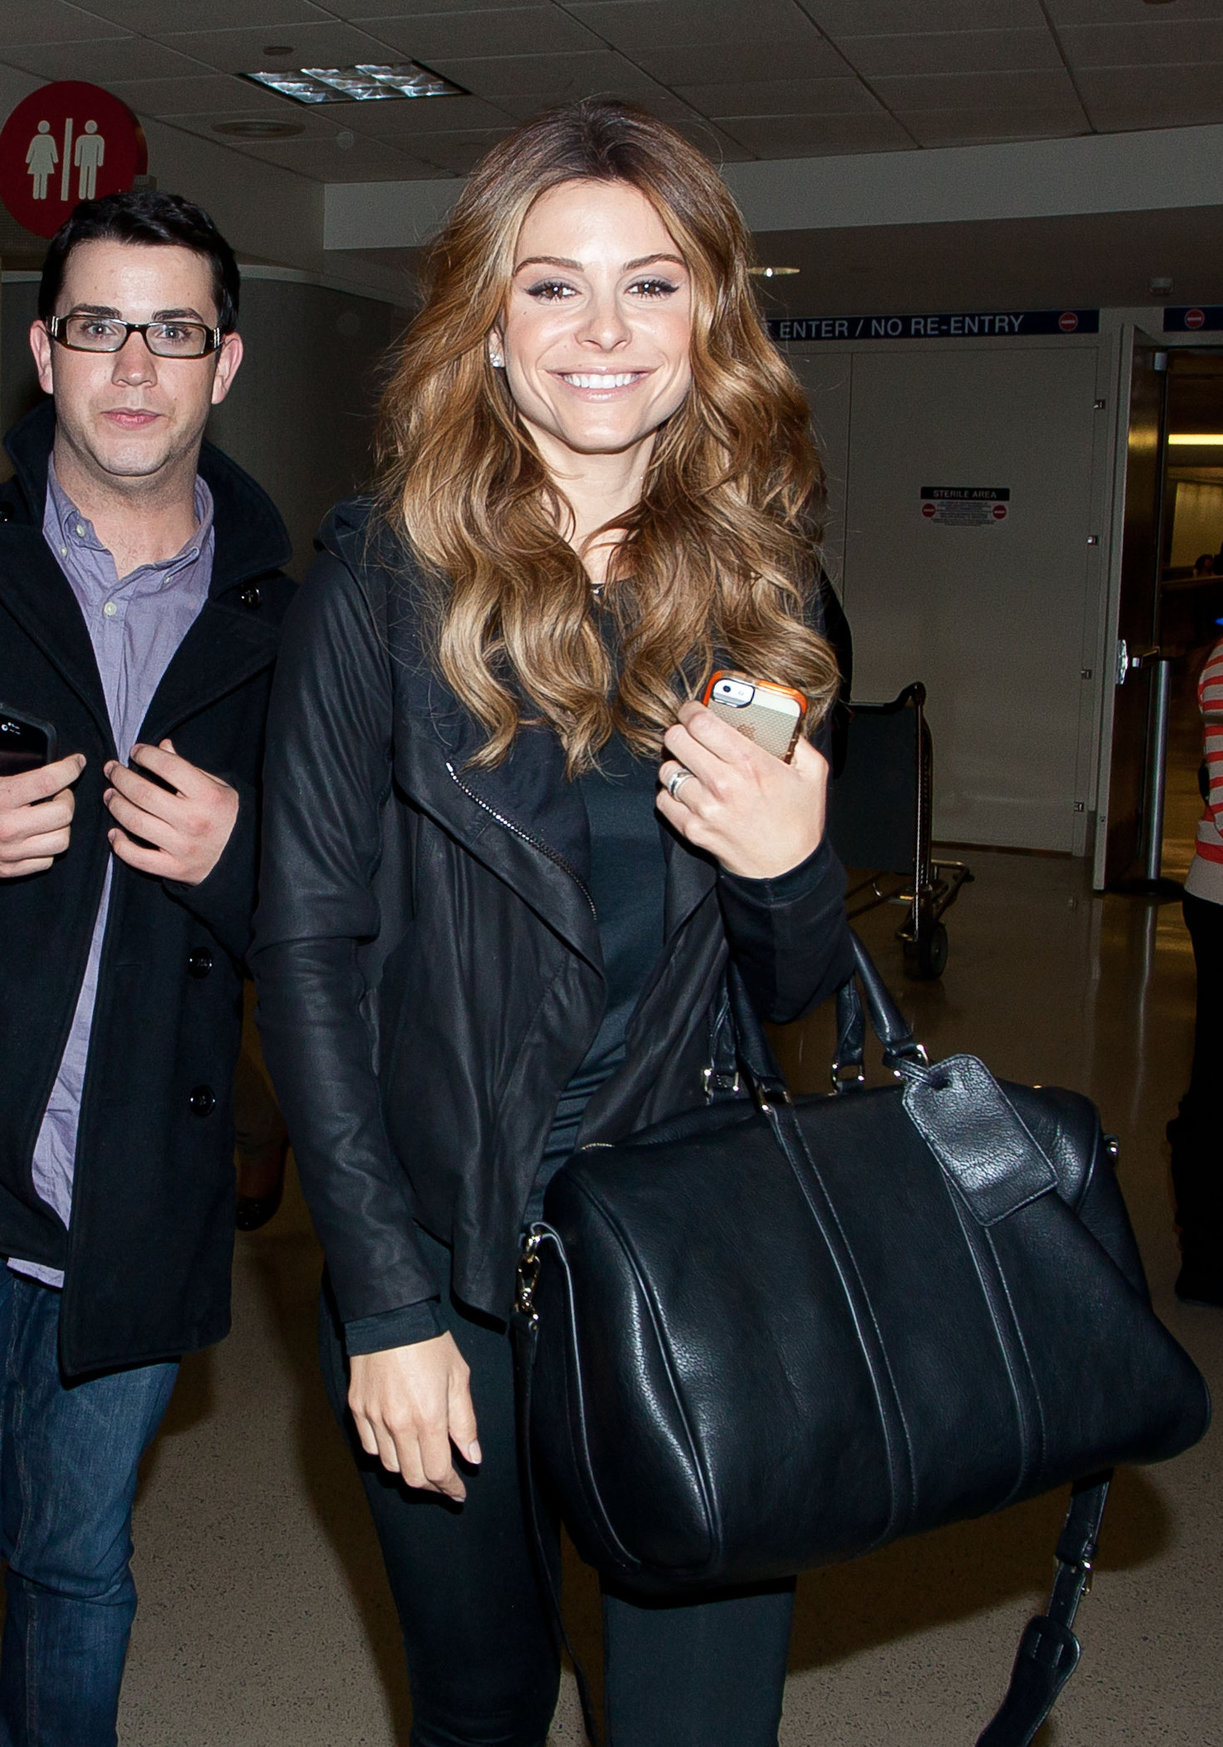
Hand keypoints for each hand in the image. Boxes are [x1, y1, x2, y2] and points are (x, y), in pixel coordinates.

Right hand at [0, 754, 85, 876]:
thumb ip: (5, 766)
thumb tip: (27, 750)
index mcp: (1, 797)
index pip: (49, 781)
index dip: (70, 769)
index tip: (76, 763)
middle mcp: (9, 827)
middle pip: (63, 813)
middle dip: (67, 798)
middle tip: (59, 791)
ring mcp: (10, 852)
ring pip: (61, 840)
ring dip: (61, 824)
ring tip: (51, 813)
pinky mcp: (8, 870)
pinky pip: (45, 861)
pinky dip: (47, 847)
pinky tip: (39, 835)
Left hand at [103, 738, 238, 885]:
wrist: (242, 857)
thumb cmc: (226, 816)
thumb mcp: (217, 787)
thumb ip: (188, 768)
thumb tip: (162, 746)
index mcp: (208, 797)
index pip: (168, 767)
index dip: (146, 755)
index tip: (135, 751)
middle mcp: (194, 821)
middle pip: (143, 794)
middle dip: (121, 778)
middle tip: (112, 770)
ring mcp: (183, 847)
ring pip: (135, 823)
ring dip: (116, 805)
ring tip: (110, 795)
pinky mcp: (174, 869)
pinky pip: (137, 858)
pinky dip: (120, 845)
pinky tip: (114, 832)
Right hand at [348, 1332, 480, 1501]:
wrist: (390, 1315)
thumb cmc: (430, 1342)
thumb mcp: (458, 1377)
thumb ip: (465, 1421)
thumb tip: (471, 1457)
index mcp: (428, 1417)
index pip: (438, 1471)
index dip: (450, 1488)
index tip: (458, 1493)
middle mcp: (398, 1424)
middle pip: (412, 1476)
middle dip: (431, 1485)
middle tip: (443, 1481)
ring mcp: (374, 1418)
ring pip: (390, 1465)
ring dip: (408, 1469)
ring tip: (421, 1460)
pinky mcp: (357, 1409)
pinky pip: (370, 1446)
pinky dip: (385, 1452)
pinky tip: (397, 1442)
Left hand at [657, 700, 828, 878]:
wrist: (786, 871)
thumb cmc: (799, 822)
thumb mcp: (812, 773)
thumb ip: (797, 739)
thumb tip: (780, 717)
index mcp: (750, 762)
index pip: (701, 722)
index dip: (692, 711)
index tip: (694, 711)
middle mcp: (723, 783)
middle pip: (676, 740)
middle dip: (681, 733)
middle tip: (691, 737)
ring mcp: (705, 808)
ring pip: (666, 770)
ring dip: (677, 765)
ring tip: (693, 769)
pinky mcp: (693, 829)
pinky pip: (663, 800)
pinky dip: (672, 794)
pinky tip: (689, 794)